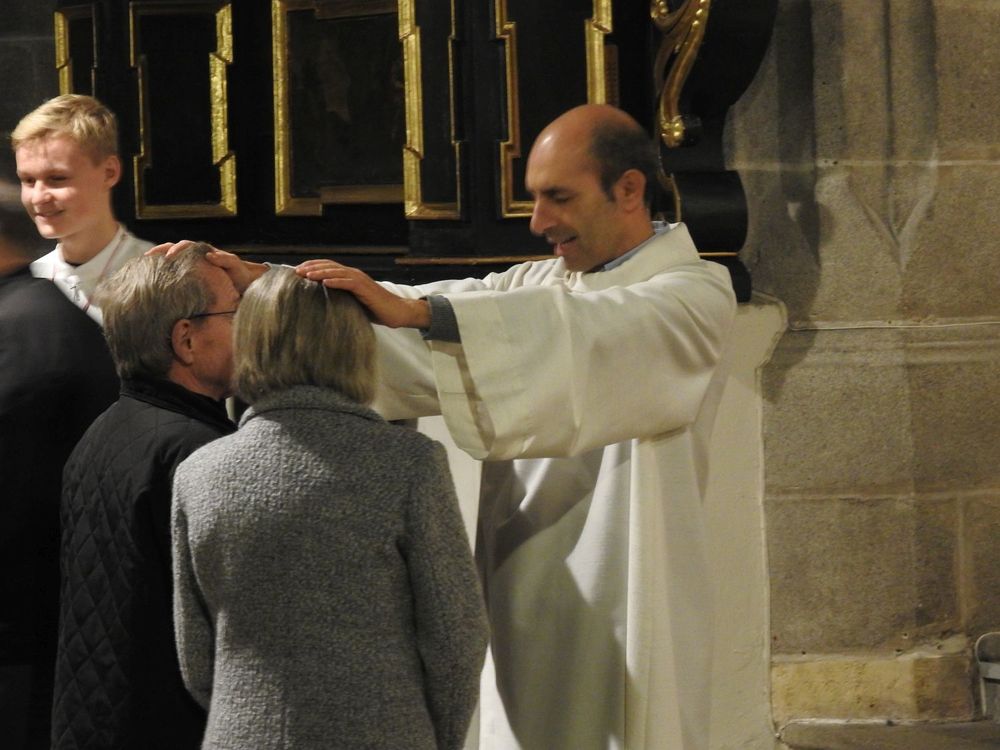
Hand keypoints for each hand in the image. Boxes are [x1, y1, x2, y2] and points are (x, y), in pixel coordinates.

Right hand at [146, 241, 265, 292]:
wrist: (244, 285)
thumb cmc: (240, 274)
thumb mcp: (235, 266)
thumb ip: (225, 259)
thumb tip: (209, 255)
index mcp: (203, 251)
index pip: (185, 246)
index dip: (176, 249)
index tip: (169, 256)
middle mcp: (194, 257)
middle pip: (173, 249)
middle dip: (160, 252)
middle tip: (148, 257)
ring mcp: (191, 267)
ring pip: (171, 260)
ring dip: (158, 261)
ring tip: (144, 266)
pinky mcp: (190, 278)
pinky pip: (174, 273)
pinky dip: (164, 274)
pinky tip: (154, 280)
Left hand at [297, 259, 429, 328]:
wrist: (397, 312)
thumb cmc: (376, 310)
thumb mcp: (353, 303)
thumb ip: (340, 299)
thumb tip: (321, 304)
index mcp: (350, 277)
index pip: (328, 268)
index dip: (313, 267)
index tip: (297, 272)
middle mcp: (354, 275)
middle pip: (329, 266)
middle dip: (312, 267)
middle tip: (296, 271)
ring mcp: (360, 280)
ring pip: (337, 272)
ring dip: (321, 273)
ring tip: (306, 275)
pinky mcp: (366, 288)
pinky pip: (349, 283)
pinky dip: (336, 282)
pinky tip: (324, 283)